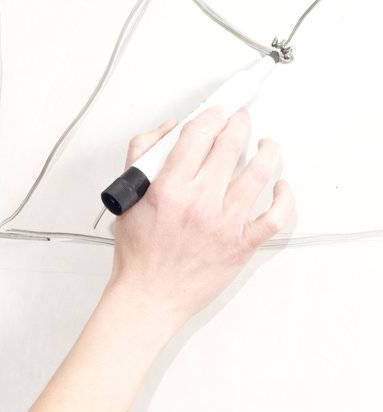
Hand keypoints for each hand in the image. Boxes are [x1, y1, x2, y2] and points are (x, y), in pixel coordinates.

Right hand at [104, 106, 295, 326]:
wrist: (149, 298)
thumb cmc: (139, 256)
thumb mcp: (128, 198)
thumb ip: (141, 156)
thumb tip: (167, 131)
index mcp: (169, 189)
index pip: (198, 133)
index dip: (211, 115)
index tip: (216, 113)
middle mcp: (199, 203)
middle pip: (231, 144)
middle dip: (239, 123)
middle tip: (241, 120)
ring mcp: (224, 223)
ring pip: (260, 171)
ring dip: (268, 149)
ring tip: (266, 144)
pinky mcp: (242, 244)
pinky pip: (276, 215)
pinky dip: (284, 196)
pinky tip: (280, 186)